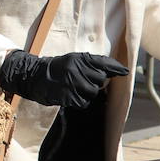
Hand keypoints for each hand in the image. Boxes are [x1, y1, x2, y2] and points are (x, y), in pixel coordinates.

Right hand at [0, 50, 129, 108]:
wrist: (33, 76)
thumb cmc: (56, 69)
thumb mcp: (72, 60)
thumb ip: (90, 63)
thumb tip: (112, 72)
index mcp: (79, 58)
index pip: (103, 62)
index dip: (115, 67)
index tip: (126, 72)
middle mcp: (77, 69)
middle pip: (100, 80)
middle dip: (96, 82)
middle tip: (83, 81)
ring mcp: (72, 83)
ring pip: (93, 92)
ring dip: (87, 93)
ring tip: (75, 89)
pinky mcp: (68, 96)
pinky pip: (83, 102)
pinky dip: (80, 101)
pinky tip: (71, 96)